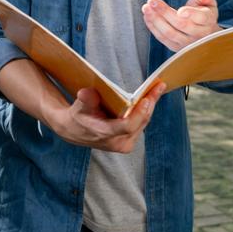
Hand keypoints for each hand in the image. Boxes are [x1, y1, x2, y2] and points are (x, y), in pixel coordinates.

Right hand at [45, 83, 164, 152]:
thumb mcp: (78, 107)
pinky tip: (151, 98)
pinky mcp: (129, 141)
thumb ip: (85, 100)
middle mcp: (117, 142)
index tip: (147, 99)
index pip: (127, 126)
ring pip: (143, 123)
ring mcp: (125, 144)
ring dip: (150, 106)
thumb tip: (86, 93)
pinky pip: (141, 124)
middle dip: (150, 103)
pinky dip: (145, 111)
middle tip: (159, 87)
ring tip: (158, 89)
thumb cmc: (78, 117)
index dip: (139, 114)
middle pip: (140, 122)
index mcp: (105, 134)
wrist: (74, 131)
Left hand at [142, 0, 220, 50]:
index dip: (191, 14)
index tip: (180, 10)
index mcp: (208, 21)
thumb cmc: (205, 13)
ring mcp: (187, 44)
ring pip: (170, 33)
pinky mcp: (176, 48)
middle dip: (165, 12)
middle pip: (181, 24)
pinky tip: (147, 16)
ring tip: (146, 7)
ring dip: (155, 20)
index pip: (201, 18)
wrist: (205, 35)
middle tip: (152, 0)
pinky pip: (163, 38)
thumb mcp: (209, 2)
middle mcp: (199, 35)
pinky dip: (153, 27)